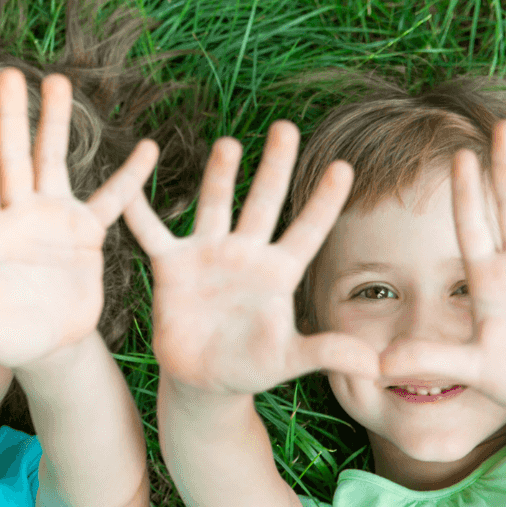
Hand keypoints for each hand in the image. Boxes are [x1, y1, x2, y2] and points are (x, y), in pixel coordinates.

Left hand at [0, 70, 158, 371]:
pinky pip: (111, 200)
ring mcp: (51, 219)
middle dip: (12, 117)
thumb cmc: (4, 337)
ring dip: (55, 122)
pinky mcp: (85, 233)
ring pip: (52, 161)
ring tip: (57, 79)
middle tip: (9, 72)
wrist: (47, 346)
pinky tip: (147, 148)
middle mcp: (17, 217)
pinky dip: (129, 177)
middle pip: (12, 159)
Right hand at [121, 121, 378, 396]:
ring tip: (230, 143)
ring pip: (215, 205)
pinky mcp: (171, 265)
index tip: (344, 167)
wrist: (203, 379)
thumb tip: (376, 361)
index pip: (307, 231)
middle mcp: (245, 254)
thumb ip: (327, 352)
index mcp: (278, 273)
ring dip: (221, 175)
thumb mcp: (289, 360)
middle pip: (263, 202)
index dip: (324, 201)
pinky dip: (138, 210)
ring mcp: (207, 254)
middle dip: (274, 166)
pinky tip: (129, 183)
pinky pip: (151, 232)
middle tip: (285, 127)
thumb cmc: (252, 366)